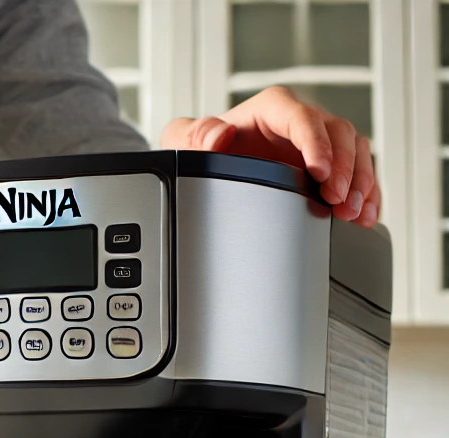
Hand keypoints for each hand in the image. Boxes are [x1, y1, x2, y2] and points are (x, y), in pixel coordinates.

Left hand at [160, 85, 379, 227]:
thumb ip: (194, 135)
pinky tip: (366, 214)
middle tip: (339, 201)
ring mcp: (316, 142)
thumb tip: (218, 135)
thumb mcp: (184, 140)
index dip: (316, 143)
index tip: (319, 172)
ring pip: (355, 150)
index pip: (303, 118)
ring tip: (353, 212)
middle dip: (344, 168)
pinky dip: (366, 193)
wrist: (208, 163)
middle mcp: (299, 121)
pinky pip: (357, 172)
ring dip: (360, 182)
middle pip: (339, 133)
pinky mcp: (326, 164)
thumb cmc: (199, 148)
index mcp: (271, 109)